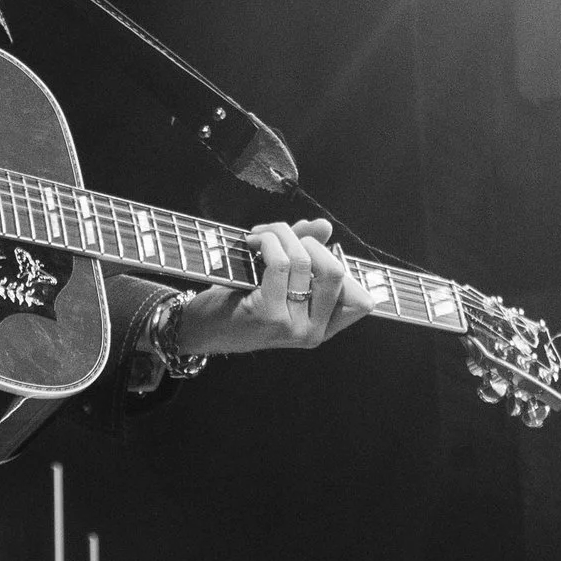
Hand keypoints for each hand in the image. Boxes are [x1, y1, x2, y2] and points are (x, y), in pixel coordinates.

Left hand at [177, 217, 372, 358]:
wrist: (199, 329)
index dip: (340, 266)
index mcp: (322, 328)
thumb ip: (305, 253)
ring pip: (305, 261)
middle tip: (282, 238)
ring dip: (281, 235)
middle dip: (309, 242)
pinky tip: (252, 241)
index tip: (311, 251)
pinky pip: (282, 264)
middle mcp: (313, 334)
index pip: (361, 301)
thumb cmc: (239, 302)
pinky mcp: (270, 316)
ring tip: (260, 236)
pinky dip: (269, 242)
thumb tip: (324, 226)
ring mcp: (293, 328)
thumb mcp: (278, 280)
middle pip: (336, 272)